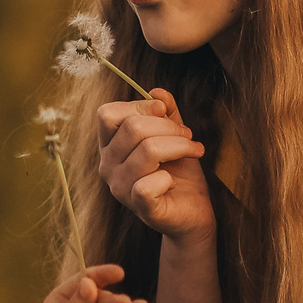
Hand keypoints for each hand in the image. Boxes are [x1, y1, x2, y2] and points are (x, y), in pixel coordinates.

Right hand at [96, 88, 213, 244]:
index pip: (108, 114)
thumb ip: (165, 113)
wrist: (193, 211)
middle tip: (188, 135)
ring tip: (195, 150)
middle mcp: (107, 166)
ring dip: (179, 146)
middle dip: (168, 126)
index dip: (139, 106)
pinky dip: (167, 177)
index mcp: (110, 146)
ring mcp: (120, 188)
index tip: (164, 111)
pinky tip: (173, 180)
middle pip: (132, 128)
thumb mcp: (174, 136)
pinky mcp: (139, 207)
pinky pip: (148, 183)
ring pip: (148, 150)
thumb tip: (157, 91)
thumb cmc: (180, 173)